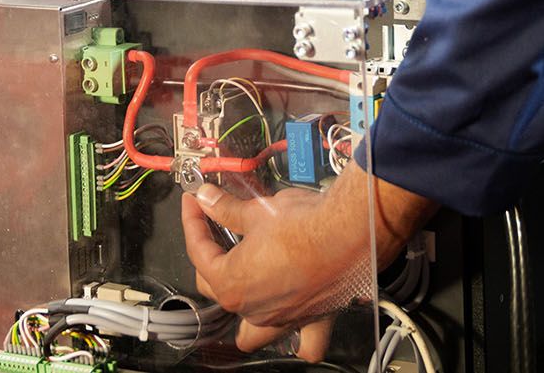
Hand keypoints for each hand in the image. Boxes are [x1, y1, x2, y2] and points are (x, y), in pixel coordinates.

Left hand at [180, 163, 437, 359]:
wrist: (350, 233)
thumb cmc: (303, 222)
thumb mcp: (258, 210)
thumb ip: (226, 209)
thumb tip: (205, 198)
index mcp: (231, 283)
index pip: (199, 252)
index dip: (193, 221)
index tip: (194, 202)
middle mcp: (253, 310)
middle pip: (217, 288)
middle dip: (212, 258)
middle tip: (216, 228)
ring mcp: (283, 320)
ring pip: (252, 335)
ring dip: (244, 319)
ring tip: (245, 292)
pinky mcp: (314, 320)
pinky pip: (306, 345)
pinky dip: (299, 340)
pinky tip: (295, 324)